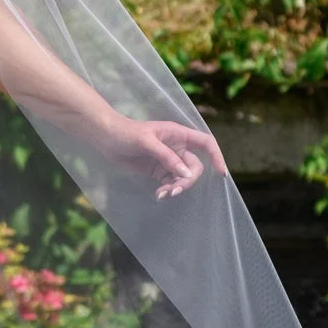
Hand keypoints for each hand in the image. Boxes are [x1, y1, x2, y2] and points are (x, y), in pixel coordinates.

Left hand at [109, 116, 226, 199]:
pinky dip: (167, 190)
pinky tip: (158, 194)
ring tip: (162, 194)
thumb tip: (185, 172)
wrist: (106, 138)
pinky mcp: (158, 171)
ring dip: (176, 187)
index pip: (206, 143)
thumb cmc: (126, 133)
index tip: (221, 174)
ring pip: (183, 177)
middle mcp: (177, 147)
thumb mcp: (147, 142)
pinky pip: (171, 183)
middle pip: (195, 167)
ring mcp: (168, 160)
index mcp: (179, 134)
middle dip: (187, 180)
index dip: (216, 157)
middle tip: (174, 190)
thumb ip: (166, 157)